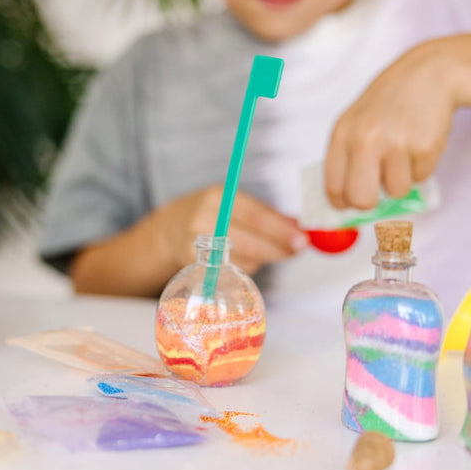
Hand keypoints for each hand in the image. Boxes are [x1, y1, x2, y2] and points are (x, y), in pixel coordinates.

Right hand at [155, 185, 308, 274]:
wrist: (168, 230)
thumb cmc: (211, 214)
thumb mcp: (234, 204)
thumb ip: (266, 215)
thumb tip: (299, 228)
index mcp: (218, 198)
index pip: (256, 216)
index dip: (281, 230)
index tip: (302, 239)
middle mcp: (204, 219)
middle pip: (250, 241)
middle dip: (278, 248)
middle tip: (296, 250)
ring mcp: (197, 245)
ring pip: (243, 259)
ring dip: (263, 258)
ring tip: (267, 251)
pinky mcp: (194, 266)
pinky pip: (231, 271)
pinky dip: (247, 267)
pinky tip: (247, 259)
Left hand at [325, 42, 457, 207]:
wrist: (429, 73)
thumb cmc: (389, 102)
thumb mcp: (358, 121)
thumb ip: (349, 157)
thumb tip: (349, 202)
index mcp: (342, 133)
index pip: (333, 185)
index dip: (341, 202)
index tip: (348, 204)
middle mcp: (365, 139)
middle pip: (361, 200)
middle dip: (371, 204)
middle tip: (378, 191)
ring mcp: (395, 144)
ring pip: (396, 192)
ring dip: (402, 179)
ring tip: (403, 152)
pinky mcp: (424, 147)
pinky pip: (421, 178)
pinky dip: (422, 166)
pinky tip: (419, 142)